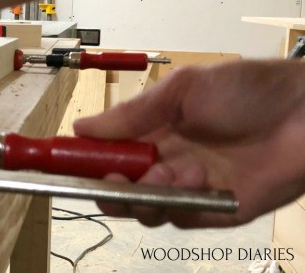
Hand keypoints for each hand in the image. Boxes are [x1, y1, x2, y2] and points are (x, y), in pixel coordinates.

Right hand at [73, 60, 304, 227]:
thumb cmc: (248, 89)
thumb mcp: (182, 89)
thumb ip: (133, 113)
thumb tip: (82, 128)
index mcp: (152, 132)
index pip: (106, 152)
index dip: (81, 159)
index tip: (59, 162)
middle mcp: (165, 162)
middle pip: (119, 188)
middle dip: (105, 189)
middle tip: (107, 180)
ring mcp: (190, 189)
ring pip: (146, 209)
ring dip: (143, 195)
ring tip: (161, 173)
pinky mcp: (218, 211)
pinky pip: (183, 218)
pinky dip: (178, 204)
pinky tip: (191, 179)